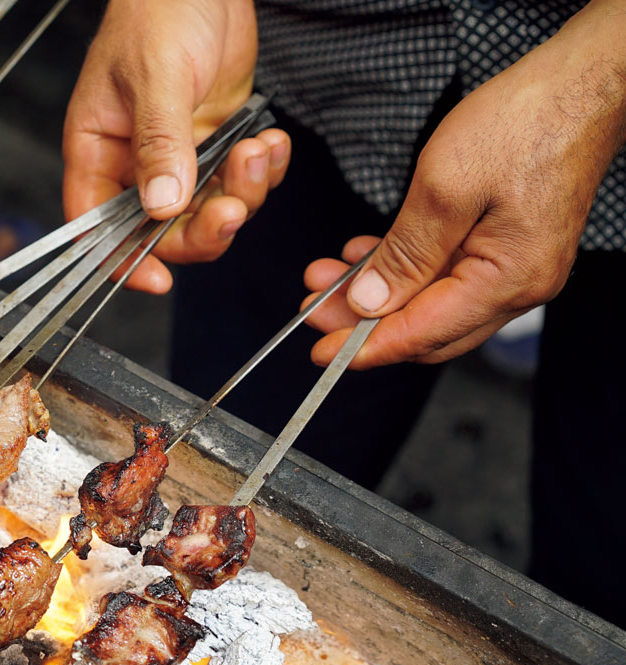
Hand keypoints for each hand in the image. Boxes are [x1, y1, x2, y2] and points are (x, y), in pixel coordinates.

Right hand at [63, 0, 290, 292]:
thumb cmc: (158, 10)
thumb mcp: (156, 77)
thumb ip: (159, 144)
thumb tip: (161, 206)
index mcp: (98, 150)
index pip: (96, 227)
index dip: (122, 261)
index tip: (158, 279)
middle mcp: (134, 163)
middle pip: (161, 231)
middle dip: (202, 228)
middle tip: (231, 207)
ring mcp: (179, 156)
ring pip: (207, 211)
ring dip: (241, 195)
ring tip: (256, 151)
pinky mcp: (217, 143)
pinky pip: (239, 183)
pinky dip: (262, 173)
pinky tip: (270, 141)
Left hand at [303, 0, 625, 368]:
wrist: (581, 83)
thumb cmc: (525, 122)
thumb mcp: (444, 188)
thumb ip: (404, 255)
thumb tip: (368, 303)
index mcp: (508, 279)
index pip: (422, 335)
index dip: (364, 347)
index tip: (320, 350)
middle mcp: (519, 285)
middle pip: (427, 329)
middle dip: (364, 323)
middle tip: (313, 308)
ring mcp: (517, 266)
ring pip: (433, 303)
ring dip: (378, 294)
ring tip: (327, 276)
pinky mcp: (509, 246)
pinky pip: (448, 275)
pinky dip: (405, 270)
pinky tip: (368, 255)